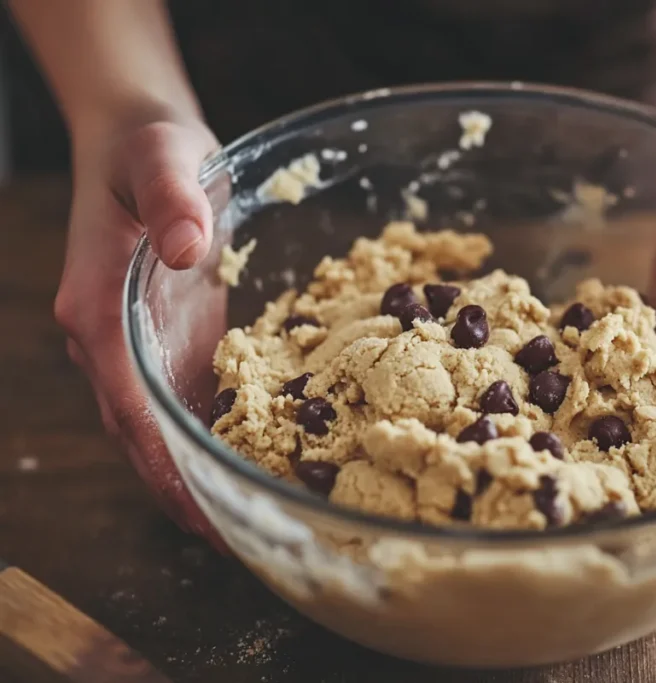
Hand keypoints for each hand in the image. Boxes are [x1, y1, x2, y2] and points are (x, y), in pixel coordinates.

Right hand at [55, 118, 223, 544]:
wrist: (143, 144)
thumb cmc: (148, 150)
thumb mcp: (160, 159)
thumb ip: (171, 199)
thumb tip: (188, 247)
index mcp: (99, 308)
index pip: (127, 398)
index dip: (159, 455)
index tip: (193, 504)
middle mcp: (110, 339)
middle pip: (138, 429)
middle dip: (178, 485)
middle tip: (228, 537)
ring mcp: (136, 343)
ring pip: (158, 423)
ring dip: (192, 472)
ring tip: (239, 520)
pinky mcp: (166, 337)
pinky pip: (182, 398)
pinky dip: (206, 434)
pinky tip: (245, 458)